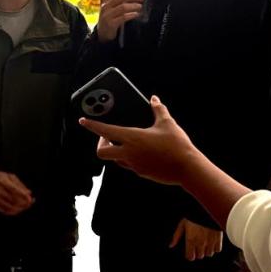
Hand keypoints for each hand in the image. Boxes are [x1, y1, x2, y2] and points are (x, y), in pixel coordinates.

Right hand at [0, 171, 33, 215]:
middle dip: (23, 203)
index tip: (31, 198)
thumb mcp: (11, 177)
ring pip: (10, 207)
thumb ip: (20, 184)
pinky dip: (14, 212)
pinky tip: (19, 209)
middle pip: (13, 200)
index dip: (23, 195)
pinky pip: (5, 211)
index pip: (14, 190)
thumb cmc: (2, 178)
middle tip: (30, 202)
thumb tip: (29, 193)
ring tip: (26, 206)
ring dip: (20, 208)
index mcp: (2, 181)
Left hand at [79, 96, 196, 184]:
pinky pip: (128, 164)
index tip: (83, 121)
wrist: (187, 169)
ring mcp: (133, 165)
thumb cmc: (177, 145)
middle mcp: (129, 153)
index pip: (104, 131)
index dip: (92, 125)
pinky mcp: (141, 172)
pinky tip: (139, 151)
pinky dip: (128, 157)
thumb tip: (154, 99)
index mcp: (132, 138)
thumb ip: (158, 109)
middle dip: (100, 144)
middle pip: (101, 152)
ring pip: (115, 159)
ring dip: (115, 150)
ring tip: (124, 141)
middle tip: (107, 137)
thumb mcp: (168, 123)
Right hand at [96, 0, 143, 42]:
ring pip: (123, 7)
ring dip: (134, 6)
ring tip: (140, 6)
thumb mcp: (111, 5)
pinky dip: (132, 15)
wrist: (102, 33)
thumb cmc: (110, 16)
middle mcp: (105, 5)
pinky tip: (136, 14)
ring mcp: (107, 15)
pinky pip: (123, 17)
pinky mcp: (110, 24)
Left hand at [170, 218, 221, 260]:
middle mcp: (200, 242)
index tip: (191, 252)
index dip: (190, 255)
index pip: (190, 257)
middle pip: (200, 256)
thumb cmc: (194, 215)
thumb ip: (176, 236)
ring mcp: (210, 241)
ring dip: (207, 250)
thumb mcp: (182, 224)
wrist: (208, 208)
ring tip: (206, 243)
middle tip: (199, 245)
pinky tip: (213, 241)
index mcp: (190, 240)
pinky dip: (215, 247)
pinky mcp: (218, 239)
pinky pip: (218, 250)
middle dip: (199, 252)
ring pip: (209, 254)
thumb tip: (171, 245)